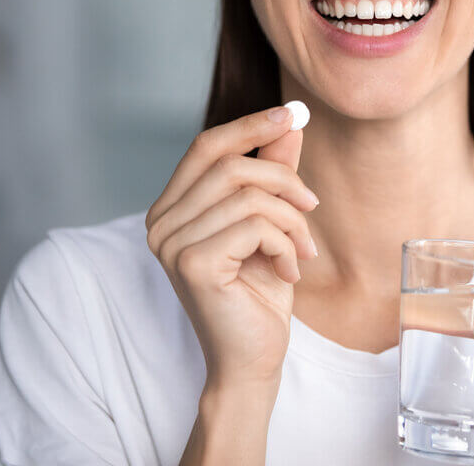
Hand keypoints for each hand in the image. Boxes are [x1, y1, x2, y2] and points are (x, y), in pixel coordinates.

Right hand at [145, 106, 319, 391]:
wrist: (253, 359)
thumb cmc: (259, 292)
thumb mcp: (271, 221)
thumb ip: (271, 171)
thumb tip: (290, 121)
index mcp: (171, 207)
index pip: (207, 146)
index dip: (250, 126)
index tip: (291, 114)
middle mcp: (160, 222)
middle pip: (230, 164)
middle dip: (284, 179)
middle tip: (312, 208)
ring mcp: (172, 243)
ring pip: (250, 195)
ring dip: (291, 221)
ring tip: (302, 251)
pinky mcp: (193, 264)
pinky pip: (255, 225)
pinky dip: (285, 244)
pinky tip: (288, 271)